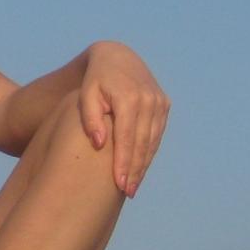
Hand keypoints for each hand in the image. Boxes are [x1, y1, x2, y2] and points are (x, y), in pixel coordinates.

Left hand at [76, 41, 168, 196]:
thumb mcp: (86, 95)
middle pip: (142, 142)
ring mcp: (159, 101)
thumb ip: (90, 119)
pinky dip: (149, 151)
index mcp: (129, 98)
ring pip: (152, 140)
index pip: (127, 138)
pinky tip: (140, 167)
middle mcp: (149, 99)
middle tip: (128, 192)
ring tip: (133, 186)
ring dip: (144, 164)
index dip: (124, 163)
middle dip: (135, 169)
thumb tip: (99, 143)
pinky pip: (157, 133)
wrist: (116, 58)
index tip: (119, 185)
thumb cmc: (95, 81)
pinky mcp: (164, 104)